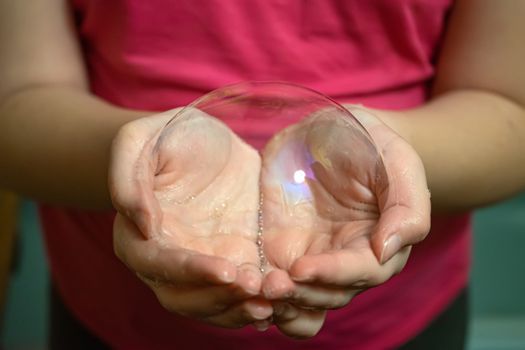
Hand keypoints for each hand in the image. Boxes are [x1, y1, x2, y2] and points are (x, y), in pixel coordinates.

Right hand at [109, 108, 271, 327]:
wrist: (203, 139)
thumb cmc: (167, 136)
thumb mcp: (139, 141)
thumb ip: (129, 180)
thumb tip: (144, 226)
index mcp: (138, 235)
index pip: (158, 265)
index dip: (190, 272)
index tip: (225, 270)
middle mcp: (167, 258)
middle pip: (184, 297)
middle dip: (219, 298)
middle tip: (255, 287)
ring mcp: (202, 261)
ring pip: (213, 303)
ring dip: (240, 307)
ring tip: (273, 300)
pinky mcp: (233, 257)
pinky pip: (240, 290)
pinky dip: (257, 300)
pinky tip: (281, 298)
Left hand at [259, 107, 430, 337]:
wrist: (328, 131)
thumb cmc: (368, 142)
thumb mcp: (395, 160)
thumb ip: (405, 205)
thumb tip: (388, 250)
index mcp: (378, 242)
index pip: (362, 272)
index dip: (333, 274)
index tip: (301, 268)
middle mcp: (346, 257)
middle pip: (330, 293)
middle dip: (302, 293)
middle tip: (272, 285)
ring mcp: (312, 256)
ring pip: (302, 297)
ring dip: (282, 302)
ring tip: (257, 288)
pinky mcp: (282, 249)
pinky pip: (275, 282)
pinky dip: (262, 294)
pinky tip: (246, 288)